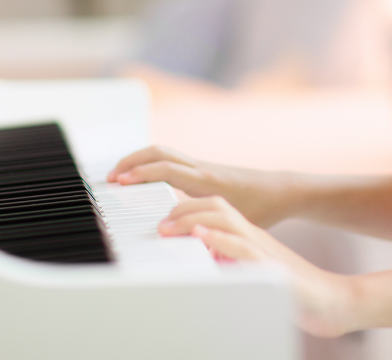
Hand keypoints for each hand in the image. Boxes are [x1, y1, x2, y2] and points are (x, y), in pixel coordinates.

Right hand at [107, 145, 293, 227]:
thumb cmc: (261, 207)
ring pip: (164, 152)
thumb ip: (206, 229)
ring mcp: (201, 166)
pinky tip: (141, 176)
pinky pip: (171, 159)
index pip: (167, 169)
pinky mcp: (202, 169)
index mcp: (207, 180)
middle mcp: (201, 169)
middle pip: (160, 152)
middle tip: (111, 176)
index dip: (142, 173)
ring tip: (119, 174)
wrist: (280, 190)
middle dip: (132, 160)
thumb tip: (178, 240)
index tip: (120, 180)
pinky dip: (151, 162)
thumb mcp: (232, 222)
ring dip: (139, 159)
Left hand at [160, 197, 359, 337]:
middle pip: (217, 206)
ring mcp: (262, 249)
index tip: (161, 216)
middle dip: (183, 209)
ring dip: (194, 219)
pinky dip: (220, 240)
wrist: (328, 301)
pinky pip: (243, 247)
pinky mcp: (271, 266)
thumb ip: (228, 263)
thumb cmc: (291, 289)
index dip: (186, 207)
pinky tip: (204, 239)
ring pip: (226, 219)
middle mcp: (254, 237)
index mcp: (248, 237)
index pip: (215, 209)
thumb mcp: (250, 272)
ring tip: (170, 228)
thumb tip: (202, 261)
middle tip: (158, 224)